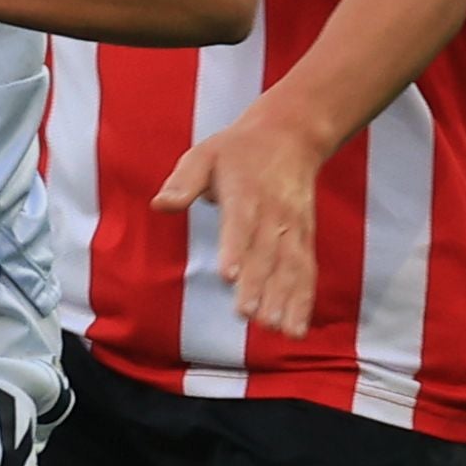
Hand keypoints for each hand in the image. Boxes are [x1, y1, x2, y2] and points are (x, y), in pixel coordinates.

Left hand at [151, 99, 336, 334]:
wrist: (291, 136)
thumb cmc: (239, 150)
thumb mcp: (204, 154)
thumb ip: (183, 181)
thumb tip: (159, 204)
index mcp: (246, 192)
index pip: (241, 223)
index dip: (236, 249)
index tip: (229, 275)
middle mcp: (273, 213)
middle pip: (267, 252)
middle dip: (259, 285)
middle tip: (249, 315)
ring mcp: (293, 228)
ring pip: (291, 267)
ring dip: (285, 300)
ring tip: (276, 329)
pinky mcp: (304, 240)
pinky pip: (306, 272)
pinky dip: (304, 301)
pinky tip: (296, 329)